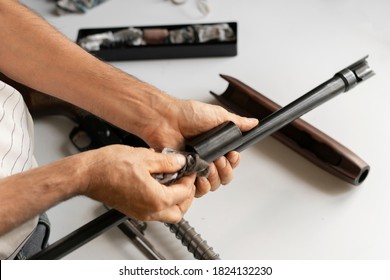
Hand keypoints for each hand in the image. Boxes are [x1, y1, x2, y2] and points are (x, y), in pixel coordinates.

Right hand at [82, 145, 195, 222]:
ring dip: (175, 201)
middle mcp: (149, 211)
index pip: (184, 193)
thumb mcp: (144, 157)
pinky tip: (158, 184)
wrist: (87, 175)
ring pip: (167, 214)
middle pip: (179, 212)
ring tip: (173, 182)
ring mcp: (140, 213)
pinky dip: (162, 201)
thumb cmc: (108, 167)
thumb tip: (180, 162)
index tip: (189, 170)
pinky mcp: (132, 210)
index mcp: (156, 199)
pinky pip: (154, 211)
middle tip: (185, 180)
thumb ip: (167, 162)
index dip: (190, 180)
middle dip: (186, 196)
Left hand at [140, 98, 258, 196]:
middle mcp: (207, 158)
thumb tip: (253, 123)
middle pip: (225, 177)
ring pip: (212, 185)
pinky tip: (198, 175)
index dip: (234, 162)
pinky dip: (199, 186)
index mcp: (216, 146)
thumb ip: (237, 122)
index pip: (231, 163)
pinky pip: (195, 190)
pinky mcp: (183, 174)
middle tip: (218, 159)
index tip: (232, 154)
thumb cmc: (187, 114)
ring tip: (207, 165)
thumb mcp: (217, 115)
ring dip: (213, 177)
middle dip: (225, 170)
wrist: (166, 119)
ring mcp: (195, 167)